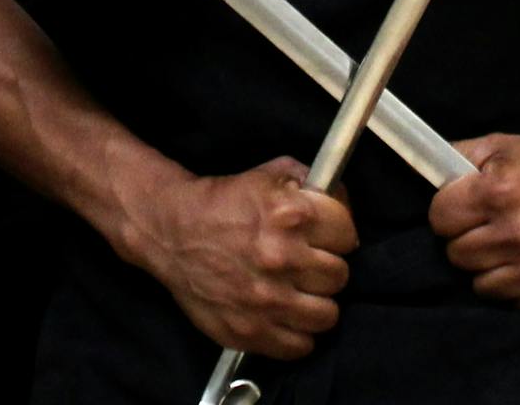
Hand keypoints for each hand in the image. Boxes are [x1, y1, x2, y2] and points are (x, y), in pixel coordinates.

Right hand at [121, 157, 354, 357]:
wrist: (171, 232)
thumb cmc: (223, 202)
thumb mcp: (268, 174)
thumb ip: (310, 182)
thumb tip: (342, 202)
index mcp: (290, 215)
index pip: (348, 235)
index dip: (339, 235)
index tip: (329, 239)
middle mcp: (282, 258)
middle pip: (340, 276)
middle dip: (327, 268)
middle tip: (310, 266)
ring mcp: (267, 299)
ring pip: (327, 315)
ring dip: (316, 303)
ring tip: (301, 294)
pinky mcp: (251, 330)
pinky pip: (300, 346)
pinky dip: (297, 334)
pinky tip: (286, 317)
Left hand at [431, 126, 519, 311]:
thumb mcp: (504, 145)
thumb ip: (459, 159)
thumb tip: (428, 175)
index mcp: (499, 192)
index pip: (439, 221)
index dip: (448, 213)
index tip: (462, 211)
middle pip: (458, 256)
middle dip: (468, 240)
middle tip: (490, 228)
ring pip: (484, 286)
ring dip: (494, 268)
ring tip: (513, 246)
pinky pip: (519, 303)